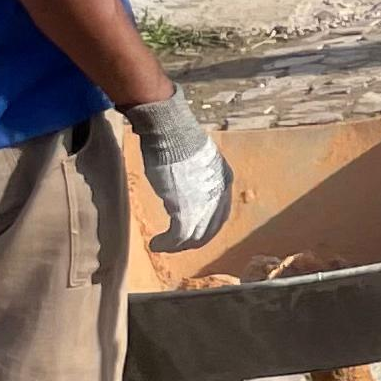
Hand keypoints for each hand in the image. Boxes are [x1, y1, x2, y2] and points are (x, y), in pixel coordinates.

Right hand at [123, 92, 232, 252]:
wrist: (172, 133)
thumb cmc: (178, 139)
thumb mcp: (197, 158)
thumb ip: (198, 175)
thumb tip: (186, 182)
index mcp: (225, 180)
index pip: (220, 213)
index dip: (206, 226)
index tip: (191, 233)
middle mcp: (220, 195)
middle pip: (209, 228)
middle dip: (192, 240)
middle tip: (176, 245)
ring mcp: (204, 204)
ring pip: (194, 236)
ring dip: (177, 245)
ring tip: (161, 246)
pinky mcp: (186, 210)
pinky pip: (179, 236)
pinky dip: (167, 244)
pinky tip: (156, 244)